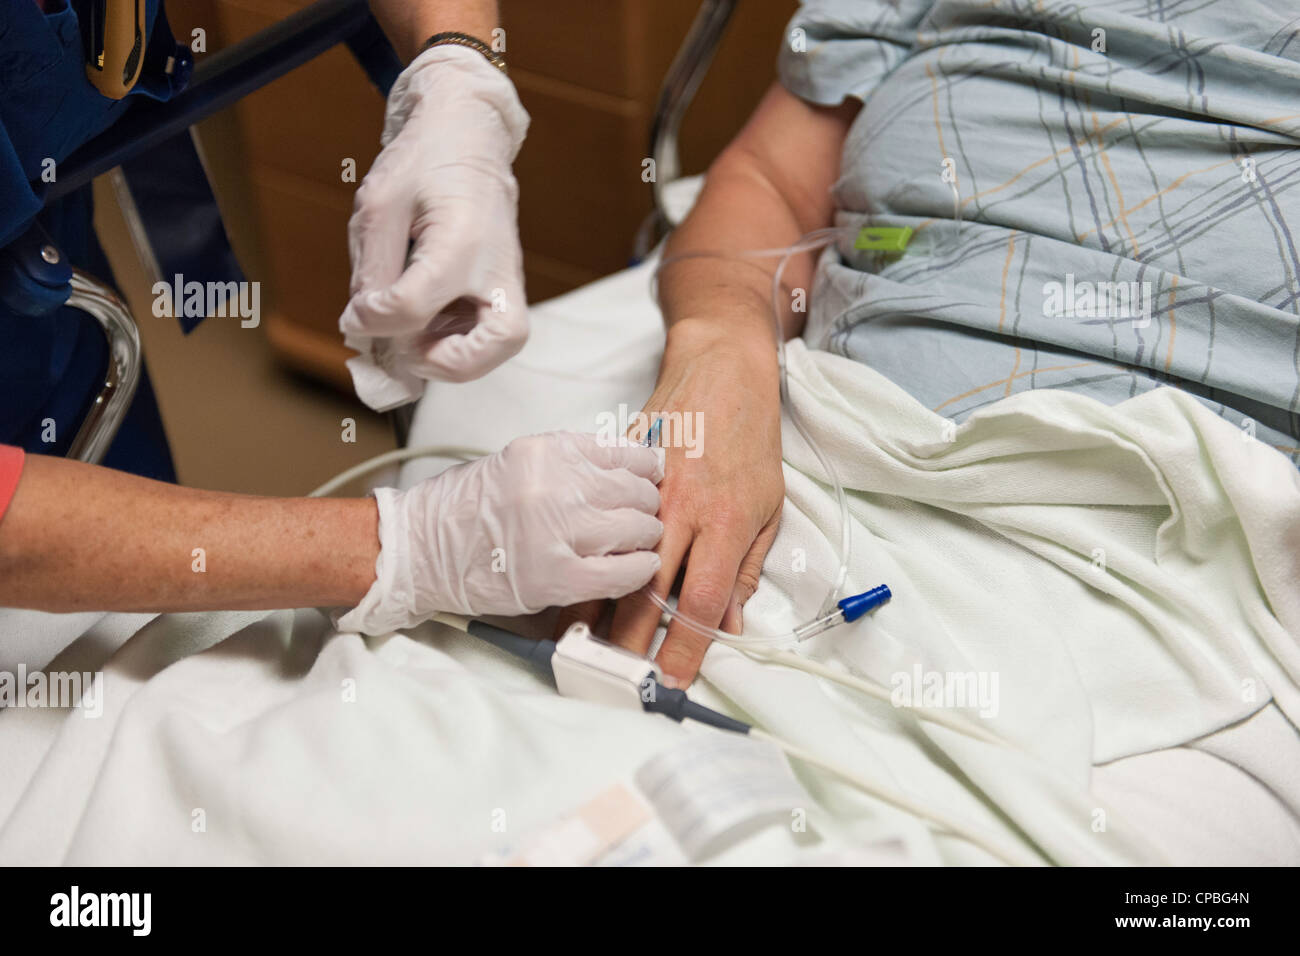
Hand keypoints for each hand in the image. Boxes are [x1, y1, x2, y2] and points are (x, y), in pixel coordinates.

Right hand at [337, 432, 664, 632]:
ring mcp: (556, 532)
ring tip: (640, 541)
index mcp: (546, 452)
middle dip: (646, 504)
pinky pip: (621, 572)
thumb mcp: (520, 463)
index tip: (653, 475)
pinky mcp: (556, 577)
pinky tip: (640, 568)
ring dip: (645, 536)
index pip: (621, 452)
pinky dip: (639, 570)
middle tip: (645, 515)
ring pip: (635, 528)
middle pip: (634, 490)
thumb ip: (571, 463)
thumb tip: (630, 468)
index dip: (645, 467)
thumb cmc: (464, 509)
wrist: (418, 549)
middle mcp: (554, 485)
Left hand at [340, 45, 530, 409]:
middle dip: (448, 363)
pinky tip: (430, 326)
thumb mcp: (379, 205)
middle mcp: (495, 264)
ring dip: (458, 359)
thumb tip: (362, 324)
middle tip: (408, 351)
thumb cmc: (423, 163)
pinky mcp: (506, 284)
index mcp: (459, 239)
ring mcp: (508, 276)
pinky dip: (462, 344)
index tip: (354, 313)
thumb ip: (371, 270)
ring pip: (504, 343)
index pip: (413, 305)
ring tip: (418, 341)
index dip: (372, 319)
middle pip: (498, 340)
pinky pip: (494, 333)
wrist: (469, 136)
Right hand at [558, 322, 784, 683]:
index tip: (670, 681)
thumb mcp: (771, 505)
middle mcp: (684, 508)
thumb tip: (732, 625)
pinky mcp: (621, 468)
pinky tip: (572, 583)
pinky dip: (585, 555)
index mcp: (728, 521)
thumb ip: (748, 569)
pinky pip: (599, 520)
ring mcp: (647, 487)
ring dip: (595, 607)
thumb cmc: (751, 436)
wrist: (722, 364)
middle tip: (616, 679)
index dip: (684, 650)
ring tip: (581, 645)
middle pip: (647, 591)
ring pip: (613, 559)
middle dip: (628, 643)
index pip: (702, 602)